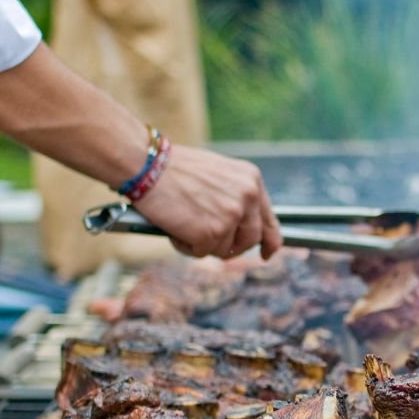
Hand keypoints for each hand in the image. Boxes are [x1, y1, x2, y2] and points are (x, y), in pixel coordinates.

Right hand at [135, 145, 282, 259]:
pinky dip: (185, 246)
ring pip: (224, 249)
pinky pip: (201, 253)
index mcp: (251, 180)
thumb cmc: (174, 168)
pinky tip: (174, 226)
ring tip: (183, 221)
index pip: (269, 220)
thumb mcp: (218, 174)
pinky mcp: (212, 233)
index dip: (270, 241)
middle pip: (250, 240)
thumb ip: (234, 197)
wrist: (147, 164)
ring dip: (203, 243)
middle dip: (230, 246)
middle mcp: (247, 197)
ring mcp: (231, 216)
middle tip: (208, 240)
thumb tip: (239, 228)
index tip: (267, 253)